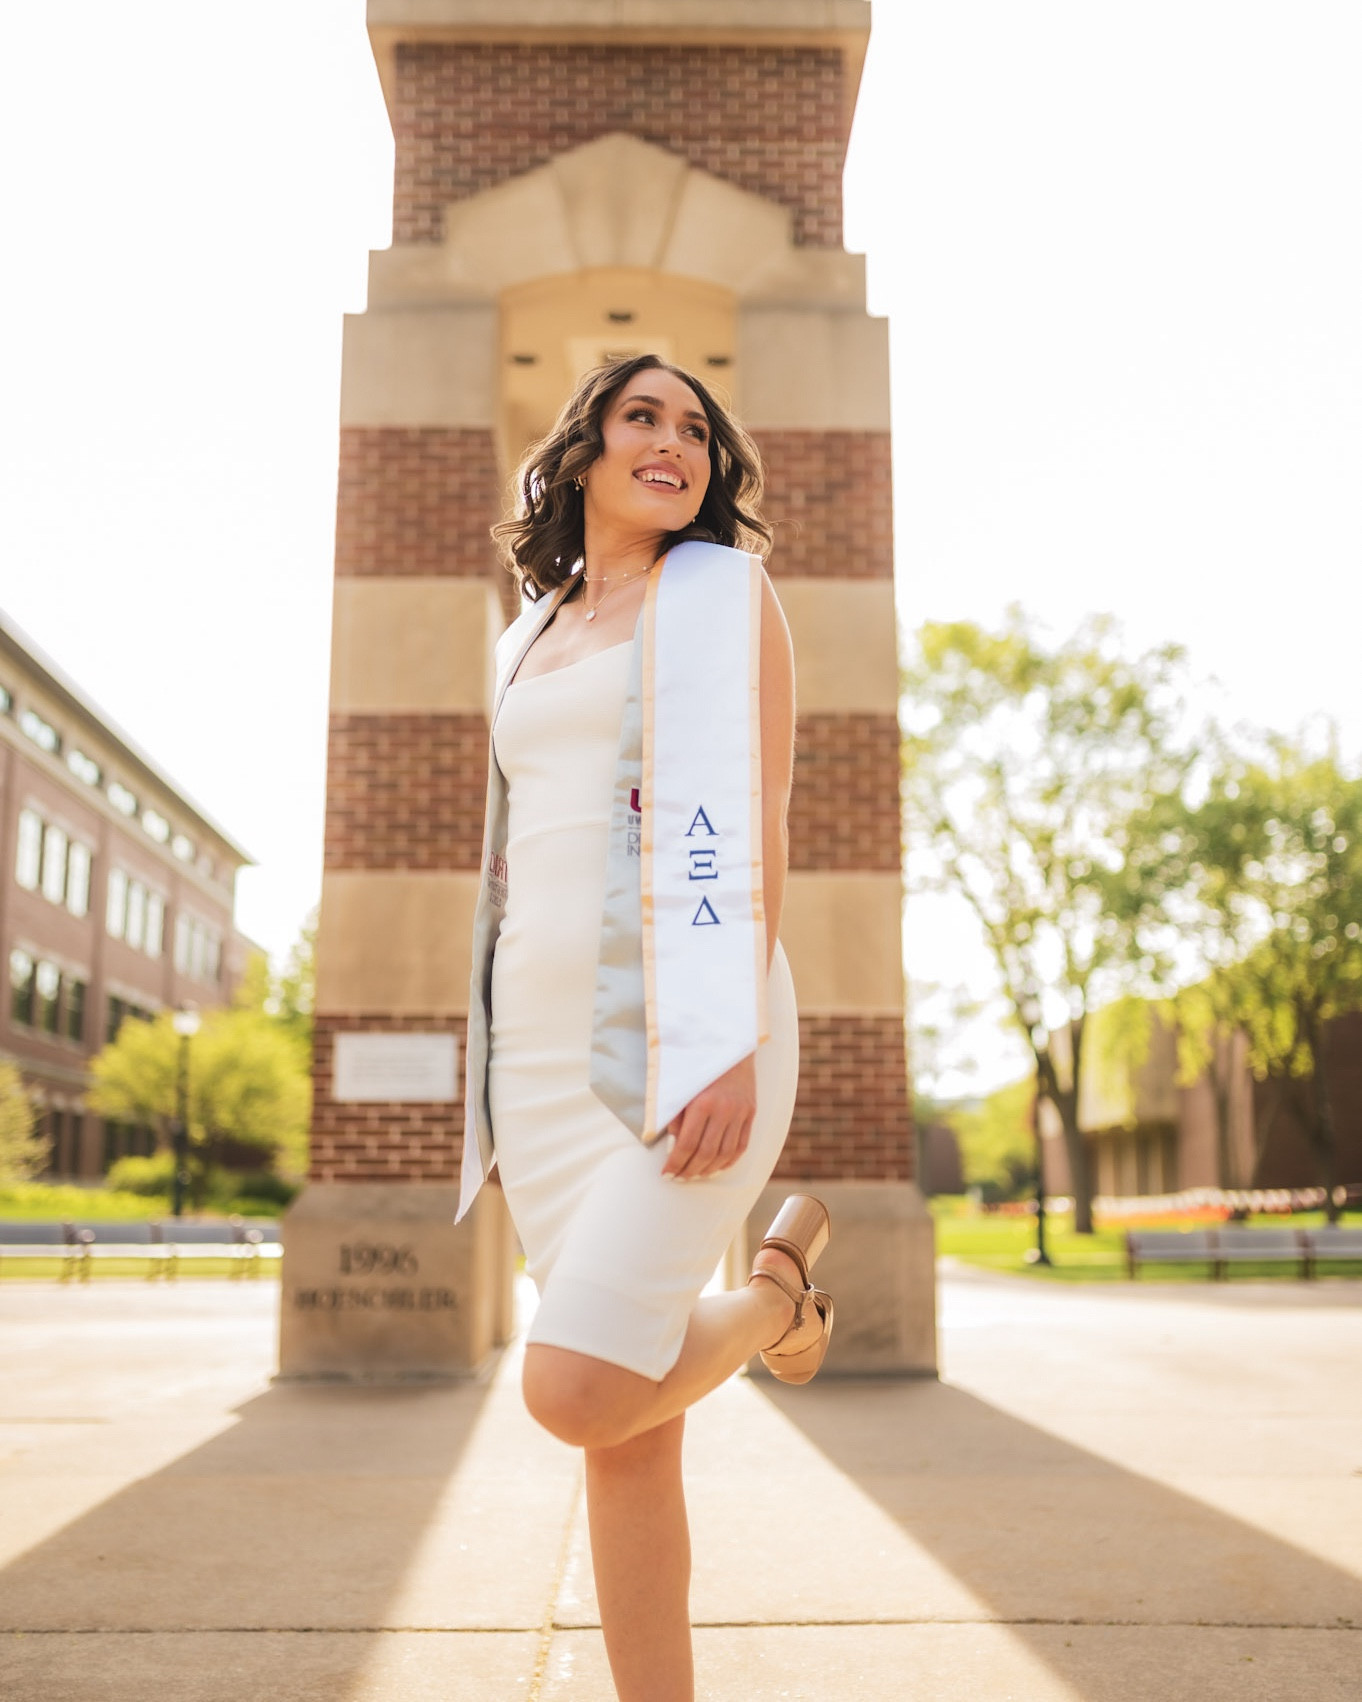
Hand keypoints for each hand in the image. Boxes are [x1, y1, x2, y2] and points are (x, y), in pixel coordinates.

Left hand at [661, 1053, 757, 1179]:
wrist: (731, 1043)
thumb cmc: (698, 1063)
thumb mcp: (681, 1086)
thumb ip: (675, 1116)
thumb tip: (675, 1145)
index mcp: (703, 1102)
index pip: (687, 1144)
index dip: (676, 1163)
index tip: (666, 1174)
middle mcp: (724, 1109)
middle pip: (706, 1153)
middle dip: (690, 1170)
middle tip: (678, 1178)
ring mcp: (740, 1112)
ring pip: (725, 1153)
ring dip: (709, 1170)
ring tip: (695, 1175)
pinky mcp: (751, 1112)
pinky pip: (742, 1144)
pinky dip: (729, 1161)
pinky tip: (717, 1167)